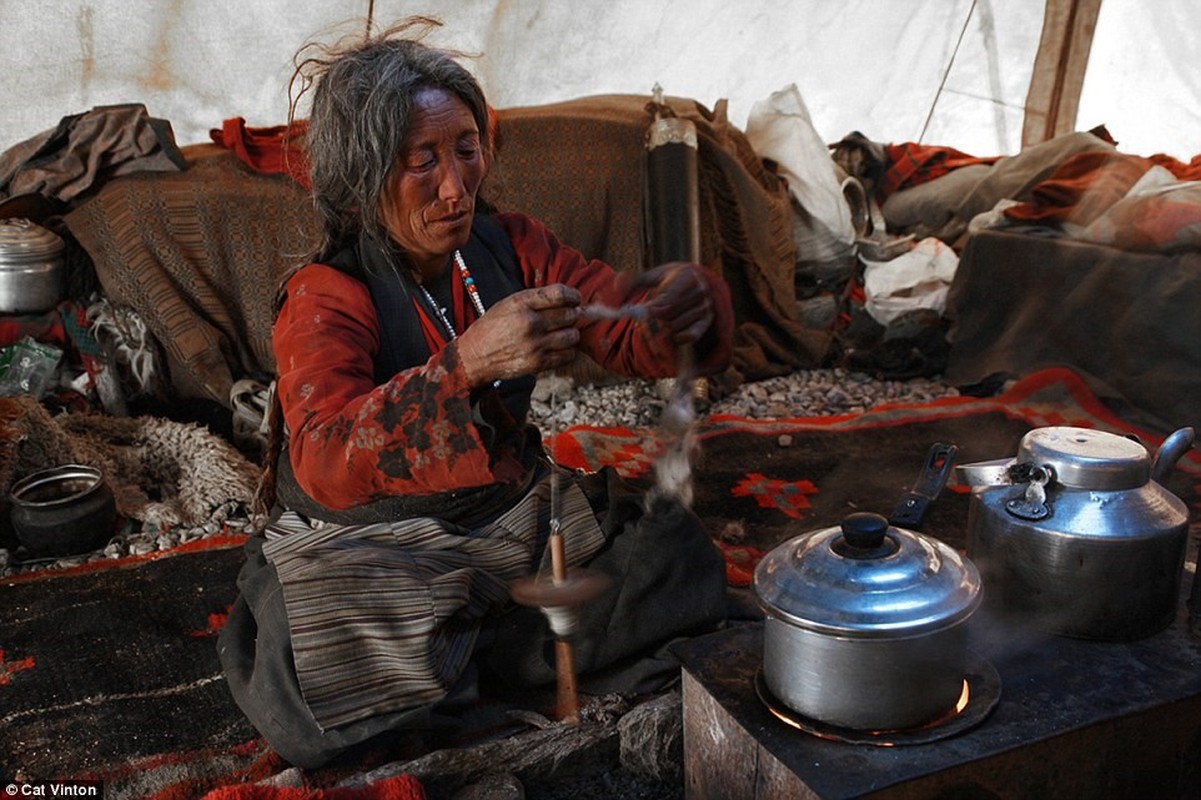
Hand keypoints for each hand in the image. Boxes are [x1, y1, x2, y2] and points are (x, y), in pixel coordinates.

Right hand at [456, 284, 581, 385]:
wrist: (476, 356)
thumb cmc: (494, 327)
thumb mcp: (509, 304)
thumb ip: (536, 300)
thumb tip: (569, 299)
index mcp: (521, 303)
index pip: (560, 294)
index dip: (573, 296)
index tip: (575, 299)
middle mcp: (529, 323)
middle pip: (570, 315)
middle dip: (572, 315)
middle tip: (567, 318)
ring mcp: (535, 344)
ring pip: (572, 336)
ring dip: (571, 334)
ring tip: (562, 333)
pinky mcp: (538, 363)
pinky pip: (568, 355)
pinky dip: (567, 351)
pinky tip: (557, 347)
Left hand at [628, 262, 713, 343]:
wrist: (695, 283)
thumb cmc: (669, 280)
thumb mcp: (652, 276)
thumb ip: (633, 280)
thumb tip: (616, 284)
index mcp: (687, 276)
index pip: (670, 297)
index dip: (656, 307)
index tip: (646, 310)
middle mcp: (700, 291)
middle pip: (670, 314)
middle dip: (656, 316)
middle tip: (651, 314)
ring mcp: (705, 308)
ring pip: (675, 326)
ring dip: (664, 326)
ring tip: (664, 317)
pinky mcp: (706, 323)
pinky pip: (689, 336)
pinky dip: (677, 336)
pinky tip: (673, 329)